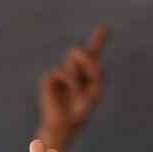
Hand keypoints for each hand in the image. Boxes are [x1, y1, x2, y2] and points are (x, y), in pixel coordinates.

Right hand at [37, 24, 106, 150]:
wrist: (65, 125)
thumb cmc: (80, 109)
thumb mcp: (96, 88)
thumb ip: (95, 69)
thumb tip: (79, 55)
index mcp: (85, 73)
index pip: (91, 53)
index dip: (97, 39)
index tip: (104, 27)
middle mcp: (72, 69)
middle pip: (82, 49)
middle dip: (89, 60)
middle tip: (92, 76)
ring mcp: (60, 72)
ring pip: (73, 54)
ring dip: (80, 72)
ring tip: (77, 90)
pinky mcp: (48, 77)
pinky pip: (62, 69)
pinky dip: (70, 80)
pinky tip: (71, 90)